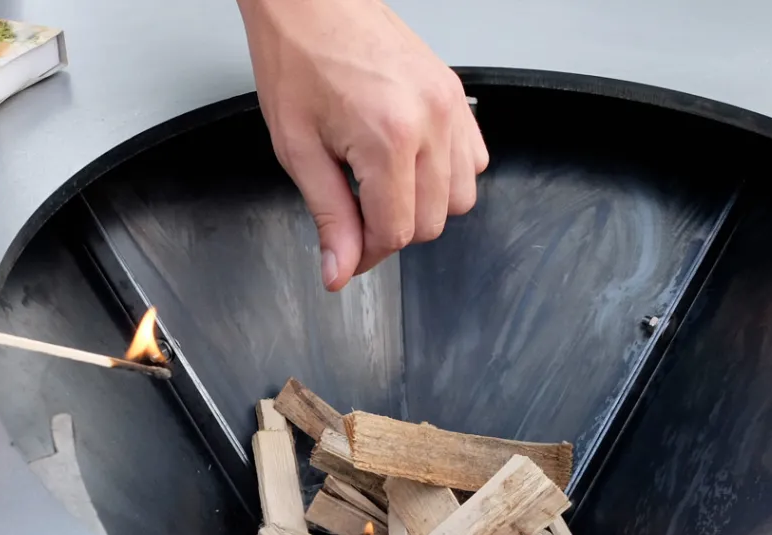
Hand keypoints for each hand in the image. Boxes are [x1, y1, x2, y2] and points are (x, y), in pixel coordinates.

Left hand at [237, 0, 488, 290]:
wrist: (312, 0)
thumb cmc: (298, 58)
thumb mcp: (299, 151)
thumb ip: (329, 218)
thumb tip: (340, 270)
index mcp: (389, 137)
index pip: (395, 232)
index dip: (367, 252)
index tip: (346, 250)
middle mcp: (431, 121)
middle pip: (430, 223)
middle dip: (391, 231)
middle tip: (355, 216)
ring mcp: (451, 107)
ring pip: (459, 200)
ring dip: (422, 208)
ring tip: (381, 188)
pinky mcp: (457, 96)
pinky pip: (474, 163)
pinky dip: (446, 178)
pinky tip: (409, 167)